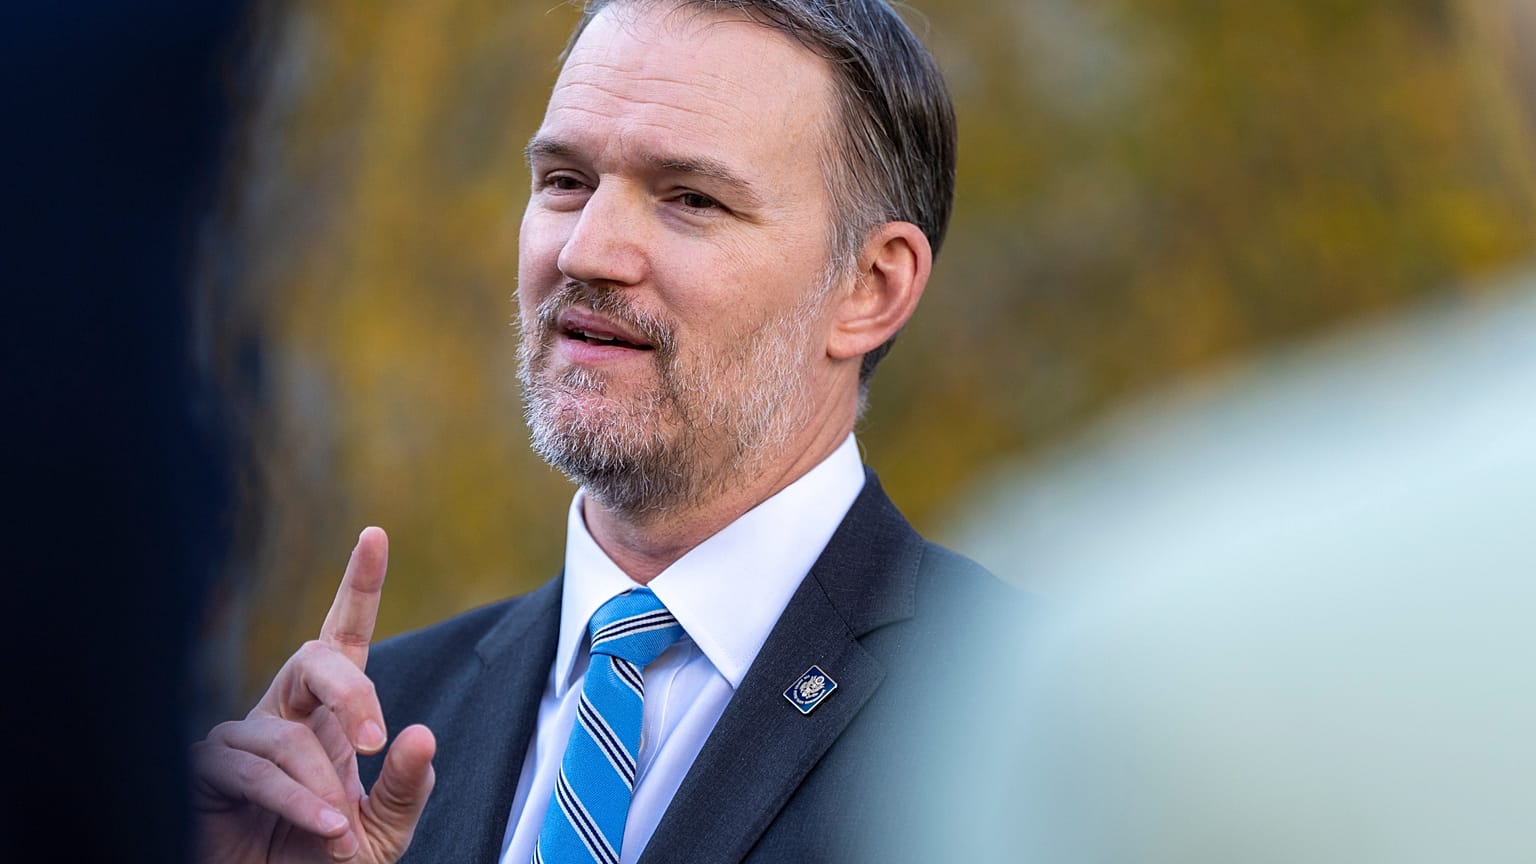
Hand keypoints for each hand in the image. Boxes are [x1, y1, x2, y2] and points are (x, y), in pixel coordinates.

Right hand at [192, 527, 436, 862]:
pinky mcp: (206, 771)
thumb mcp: (383, 833)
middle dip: (351, 691)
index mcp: (329, 717)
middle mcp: (284, 714)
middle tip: (376, 740)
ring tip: (340, 830)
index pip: (345, 640)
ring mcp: (241, 739)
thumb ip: (407, 788)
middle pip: (313, 657)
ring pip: (285, 733)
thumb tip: (421, 734)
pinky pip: (253, 770)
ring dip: (321, 784)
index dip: (358, 586)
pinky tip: (322, 828)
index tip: (375, 534)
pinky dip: (294, 801)